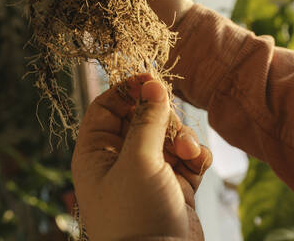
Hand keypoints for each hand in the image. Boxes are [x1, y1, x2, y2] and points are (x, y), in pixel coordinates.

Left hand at [72, 74, 211, 240]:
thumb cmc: (136, 215)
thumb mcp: (139, 161)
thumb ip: (147, 119)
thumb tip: (152, 84)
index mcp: (97, 152)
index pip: (106, 107)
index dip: (127, 90)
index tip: (151, 79)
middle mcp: (120, 158)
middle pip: (142, 116)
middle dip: (162, 118)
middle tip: (171, 126)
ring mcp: (148, 171)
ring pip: (168, 134)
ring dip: (182, 138)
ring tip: (187, 153)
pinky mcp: (173, 182)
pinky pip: (186, 155)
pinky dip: (194, 156)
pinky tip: (197, 164)